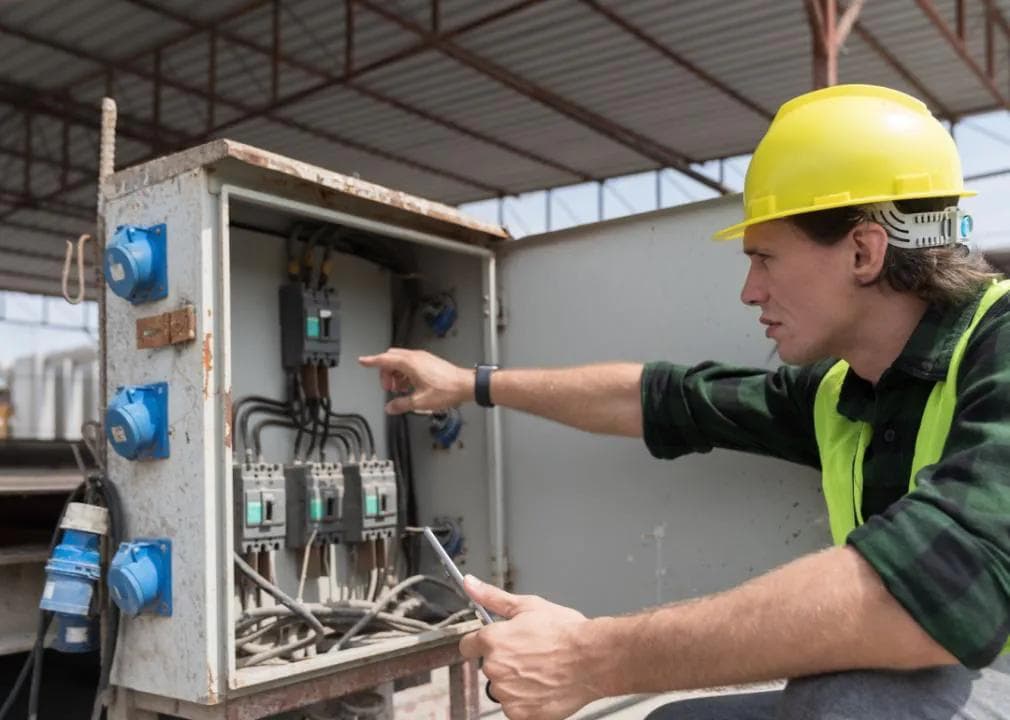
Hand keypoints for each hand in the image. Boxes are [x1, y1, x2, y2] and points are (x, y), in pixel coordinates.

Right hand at [358, 348, 470, 413]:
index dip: (371, 361)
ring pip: (400, 361)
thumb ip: (401, 404)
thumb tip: (390, 408)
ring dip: (395, 374)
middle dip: (385, 372)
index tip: (362, 361)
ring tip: (399, 389)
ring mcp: (423, 358)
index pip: (385, 359)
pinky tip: (409, 386)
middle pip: (391, 359)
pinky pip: (410, 364)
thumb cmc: (447, 389)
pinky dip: (404, 373)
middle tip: (387, 387)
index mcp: (410, 363)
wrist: (465, 385)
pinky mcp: (428, 362)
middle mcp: (416, 357)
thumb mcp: (420, 401)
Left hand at [459, 575, 600, 719]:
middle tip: (531, 653)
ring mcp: (507, 693)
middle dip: (505, 661)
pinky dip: (527, 701)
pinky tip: (543, 686)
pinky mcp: (520, 714)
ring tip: (541, 670)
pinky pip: (515, 708)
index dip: (482, 643)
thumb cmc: (565, 633)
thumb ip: (492, 597)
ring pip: (502, 688)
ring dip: (516, 682)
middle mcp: (495, 667)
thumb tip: (470, 584)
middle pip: (489, 666)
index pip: (468, 646)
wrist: (593, 659)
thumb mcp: (528, 606)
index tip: (497, 644)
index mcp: (493, 640)